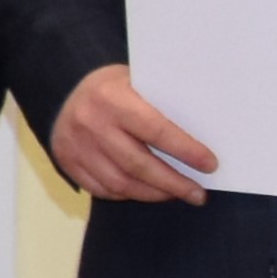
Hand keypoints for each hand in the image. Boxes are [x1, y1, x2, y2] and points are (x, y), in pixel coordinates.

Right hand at [51, 63, 215, 205]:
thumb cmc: (115, 87)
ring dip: (154, 193)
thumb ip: (162, 105)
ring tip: (176, 194)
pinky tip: (146, 191)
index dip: (186, 151)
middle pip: (139, 164)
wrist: (66, 90)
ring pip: (121, 183)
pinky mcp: (66, 162)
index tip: (210, 165)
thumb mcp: (137, 82)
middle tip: (198, 194)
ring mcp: (74, 145)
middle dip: (174, 183)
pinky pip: (103, 189)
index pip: (156, 130)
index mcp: (111, 96)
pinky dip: (128, 194)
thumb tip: (205, 136)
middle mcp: (89, 122)